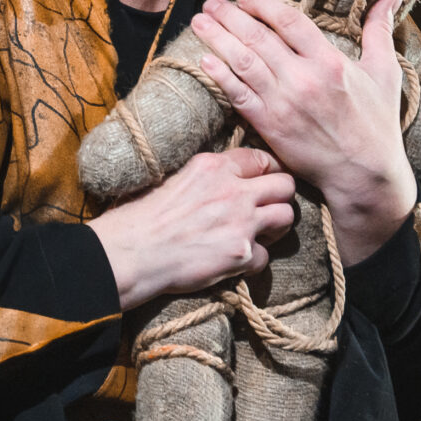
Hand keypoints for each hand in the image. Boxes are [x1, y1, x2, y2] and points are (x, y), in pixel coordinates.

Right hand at [88, 147, 298, 310]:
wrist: (133, 251)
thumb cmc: (143, 216)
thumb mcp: (177, 178)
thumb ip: (209, 177)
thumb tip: (224, 181)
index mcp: (215, 166)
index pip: (262, 159)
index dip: (268, 172)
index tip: (264, 182)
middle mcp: (233, 190)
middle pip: (285, 185)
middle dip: (280, 197)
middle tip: (268, 208)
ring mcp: (241, 222)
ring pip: (286, 217)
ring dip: (277, 227)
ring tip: (261, 234)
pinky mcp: (240, 253)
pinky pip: (265, 257)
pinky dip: (254, 262)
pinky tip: (237, 261)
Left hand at [191, 0, 415, 264]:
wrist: (364, 174)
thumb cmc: (377, 123)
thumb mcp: (385, 72)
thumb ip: (380, 30)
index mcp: (330, 61)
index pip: (288, 21)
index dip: (262, 4)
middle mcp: (303, 79)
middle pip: (258, 38)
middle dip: (230, 16)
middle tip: (212, 4)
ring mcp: (283, 103)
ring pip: (243, 63)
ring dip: (217, 40)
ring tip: (199, 23)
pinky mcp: (270, 126)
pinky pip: (239, 96)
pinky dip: (220, 76)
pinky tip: (205, 61)